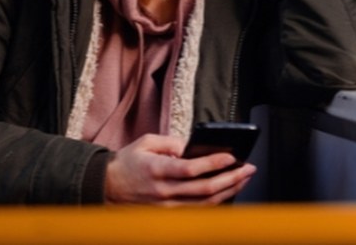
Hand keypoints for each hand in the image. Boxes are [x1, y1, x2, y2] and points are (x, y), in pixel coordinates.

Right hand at [103, 134, 256, 204]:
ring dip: (228, 191)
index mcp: (157, 170)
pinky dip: (216, 201)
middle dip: (231, 178)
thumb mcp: (146, 142)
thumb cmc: (128, 162)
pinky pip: (197, 210)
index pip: (191, 169)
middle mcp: (163, 191)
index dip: (214, 163)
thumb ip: (171, 143)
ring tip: (244, 179)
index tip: (232, 156)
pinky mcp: (168, 214)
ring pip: (205, 203)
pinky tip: (228, 191)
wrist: (106, 186)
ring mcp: (166, 206)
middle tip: (249, 168)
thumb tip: (194, 146)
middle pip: (204, 189)